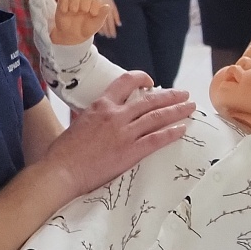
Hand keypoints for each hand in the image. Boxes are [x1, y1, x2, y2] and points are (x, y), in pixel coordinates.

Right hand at [43, 73, 192, 194]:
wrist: (61, 171)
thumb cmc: (64, 151)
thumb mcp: (78, 123)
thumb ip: (94, 116)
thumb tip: (99, 116)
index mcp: (101, 105)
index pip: (125, 82)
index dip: (141, 78)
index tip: (151, 81)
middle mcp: (115, 115)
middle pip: (149, 100)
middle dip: (170, 95)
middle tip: (184, 94)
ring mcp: (124, 133)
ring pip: (157, 117)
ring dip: (177, 111)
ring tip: (190, 107)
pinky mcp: (130, 152)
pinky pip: (156, 140)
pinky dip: (171, 133)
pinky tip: (182, 129)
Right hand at [50, 0, 116, 41]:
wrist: (72, 36)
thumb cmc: (86, 29)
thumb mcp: (96, 24)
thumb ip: (102, 15)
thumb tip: (107, 6)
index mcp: (94, 4)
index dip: (96, 5)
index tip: (93, 14)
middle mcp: (84, 0)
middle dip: (86, 2)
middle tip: (84, 11)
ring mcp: (74, 0)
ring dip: (75, 0)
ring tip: (74, 11)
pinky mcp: (63, 2)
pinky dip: (64, 2)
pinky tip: (65, 11)